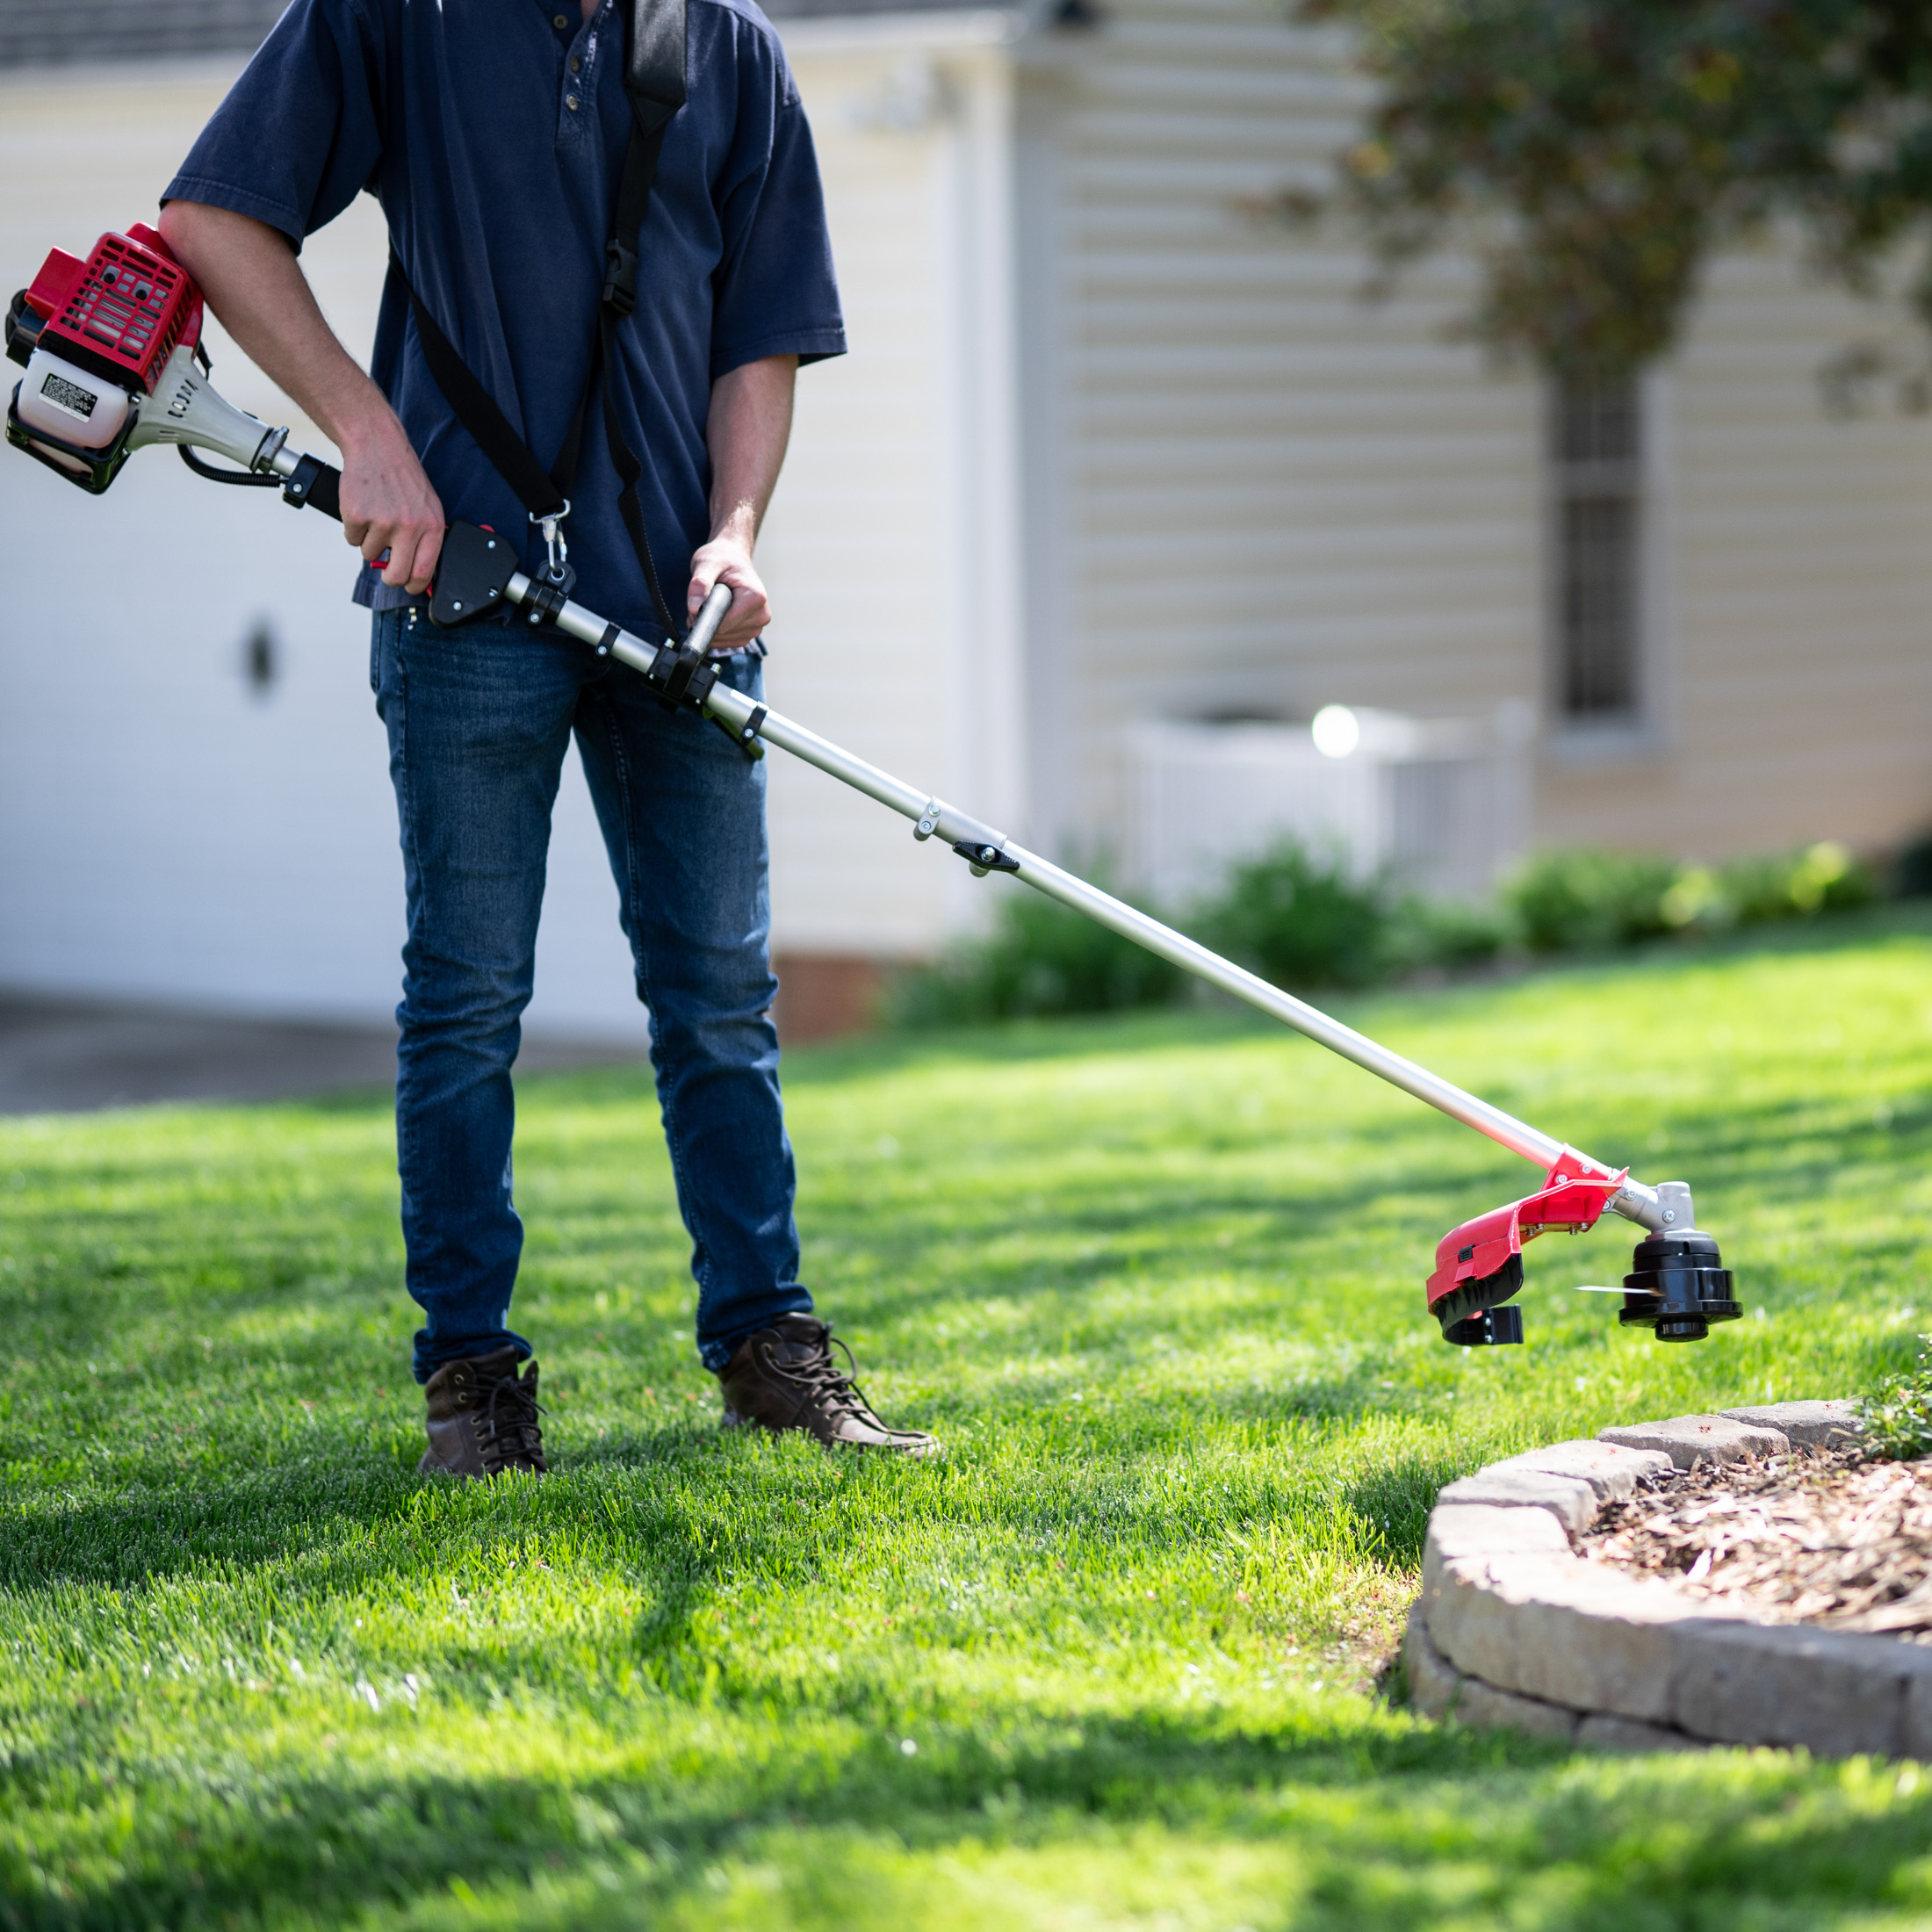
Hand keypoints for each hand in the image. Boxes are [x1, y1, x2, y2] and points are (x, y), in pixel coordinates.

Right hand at [339, 411, 444, 594]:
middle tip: (386, 570)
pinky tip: (363, 507)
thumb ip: (426, 538)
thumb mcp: (427, 507)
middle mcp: (409, 527)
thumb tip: (421, 573)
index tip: (409, 586)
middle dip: (390, 578)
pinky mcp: (357, 516)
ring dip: (369, 541)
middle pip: (396, 576)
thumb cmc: (403, 478)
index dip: (415, 585)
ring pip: (370, 554)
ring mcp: (382, 522)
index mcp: (431, 527)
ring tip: (376, 515)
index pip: (424, 572)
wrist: (377, 446)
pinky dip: (354, 528)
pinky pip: (352, 539)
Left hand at [687, 531, 771, 649]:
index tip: (695, 605)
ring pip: (724, 640)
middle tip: (700, 601)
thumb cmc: (721, 558)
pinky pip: (727, 642)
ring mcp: (757, 627)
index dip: (703, 618)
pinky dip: (715, 633)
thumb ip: (700, 583)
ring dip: (709, 628)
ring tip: (708, 605)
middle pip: (723, 634)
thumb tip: (694, 608)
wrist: (733, 558)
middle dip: (705, 622)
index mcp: (755, 598)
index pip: (723, 625)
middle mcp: (761, 615)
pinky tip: (715, 614)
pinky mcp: (750, 633)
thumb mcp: (707, 563)